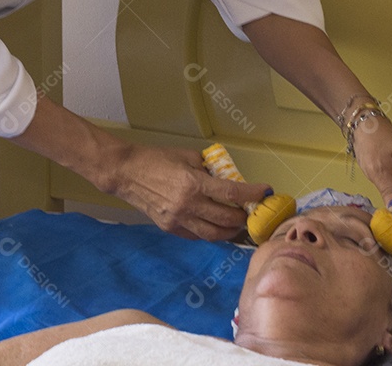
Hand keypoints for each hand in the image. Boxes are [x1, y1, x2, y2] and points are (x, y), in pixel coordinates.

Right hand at [107, 143, 271, 240]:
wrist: (126, 173)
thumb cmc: (156, 159)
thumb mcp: (187, 156)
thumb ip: (208, 168)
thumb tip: (225, 177)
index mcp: (193, 183)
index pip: (231, 193)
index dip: (252, 194)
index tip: (265, 191)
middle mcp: (188, 205)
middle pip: (226, 219)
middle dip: (243, 217)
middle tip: (250, 211)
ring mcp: (178, 220)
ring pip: (214, 234)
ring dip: (230, 231)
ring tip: (236, 225)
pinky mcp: (170, 228)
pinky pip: (196, 236)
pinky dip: (210, 233)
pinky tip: (215, 227)